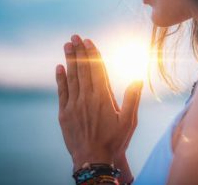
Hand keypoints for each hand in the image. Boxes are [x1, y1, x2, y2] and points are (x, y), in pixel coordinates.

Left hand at [55, 34, 142, 171]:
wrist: (93, 160)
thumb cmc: (113, 140)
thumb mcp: (129, 121)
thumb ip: (132, 99)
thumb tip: (138, 79)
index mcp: (103, 98)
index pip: (97, 70)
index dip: (93, 54)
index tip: (89, 41)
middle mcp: (87, 98)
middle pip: (83, 70)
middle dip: (79, 51)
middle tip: (75, 36)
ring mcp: (74, 105)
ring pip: (72, 77)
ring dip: (69, 60)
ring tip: (67, 45)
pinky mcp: (64, 113)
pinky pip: (62, 92)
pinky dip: (60, 78)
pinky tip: (59, 67)